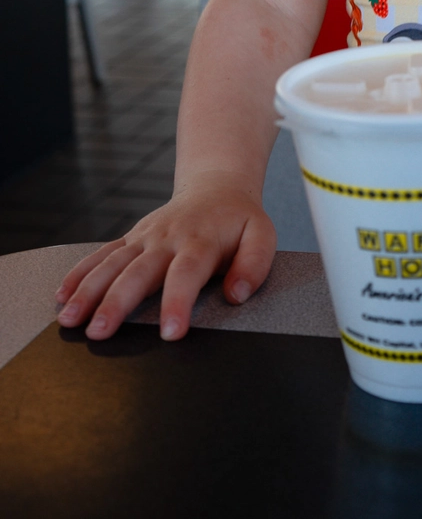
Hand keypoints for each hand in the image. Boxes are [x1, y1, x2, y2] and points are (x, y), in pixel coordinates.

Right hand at [54, 171, 275, 341]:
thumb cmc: (239, 219)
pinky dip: (80, 273)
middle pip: (138, 272)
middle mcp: (167, 238)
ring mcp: (145, 237)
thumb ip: (254, 264)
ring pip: (112, 264)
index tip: (171, 332)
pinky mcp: (131, 238)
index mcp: (200, 241)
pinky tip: (62, 295)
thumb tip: (237, 294)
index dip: (178, 302)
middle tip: (99, 332)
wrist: (217, 186)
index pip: (186, 274)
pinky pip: (102, 254)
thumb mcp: (262, 234)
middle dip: (117, 303)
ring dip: (88, 291)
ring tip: (69, 319)